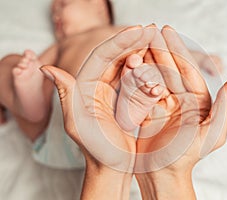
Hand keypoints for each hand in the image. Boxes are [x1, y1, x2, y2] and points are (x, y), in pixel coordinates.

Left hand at [41, 25, 155, 199]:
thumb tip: (46, 68)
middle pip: (117, 56)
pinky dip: (149, 72)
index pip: (103, 56)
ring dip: (144, 54)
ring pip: (129, 66)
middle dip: (134, 42)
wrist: (113, 166)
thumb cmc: (97, 149)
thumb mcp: (79, 122)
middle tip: (154, 30)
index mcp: (85, 86)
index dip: (121, 41)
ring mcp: (113, 91)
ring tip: (159, 41)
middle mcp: (97, 85)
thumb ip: (66, 93)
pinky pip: (138, 81)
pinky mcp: (126, 99)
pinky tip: (160, 64)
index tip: (139, 30)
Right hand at [135, 26, 226, 198]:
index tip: (166, 31)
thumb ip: (225, 105)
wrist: (162, 175)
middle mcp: (180, 100)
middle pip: (168, 69)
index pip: (186, 70)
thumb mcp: (212, 133)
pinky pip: (139, 90)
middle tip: (149, 29)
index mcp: (197, 102)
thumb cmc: (187, 158)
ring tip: (136, 41)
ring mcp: (161, 105)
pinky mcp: (145, 111)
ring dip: (145, 58)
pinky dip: (133, 76)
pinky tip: (128, 62)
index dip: (177, 50)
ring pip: (153, 76)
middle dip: (159, 49)